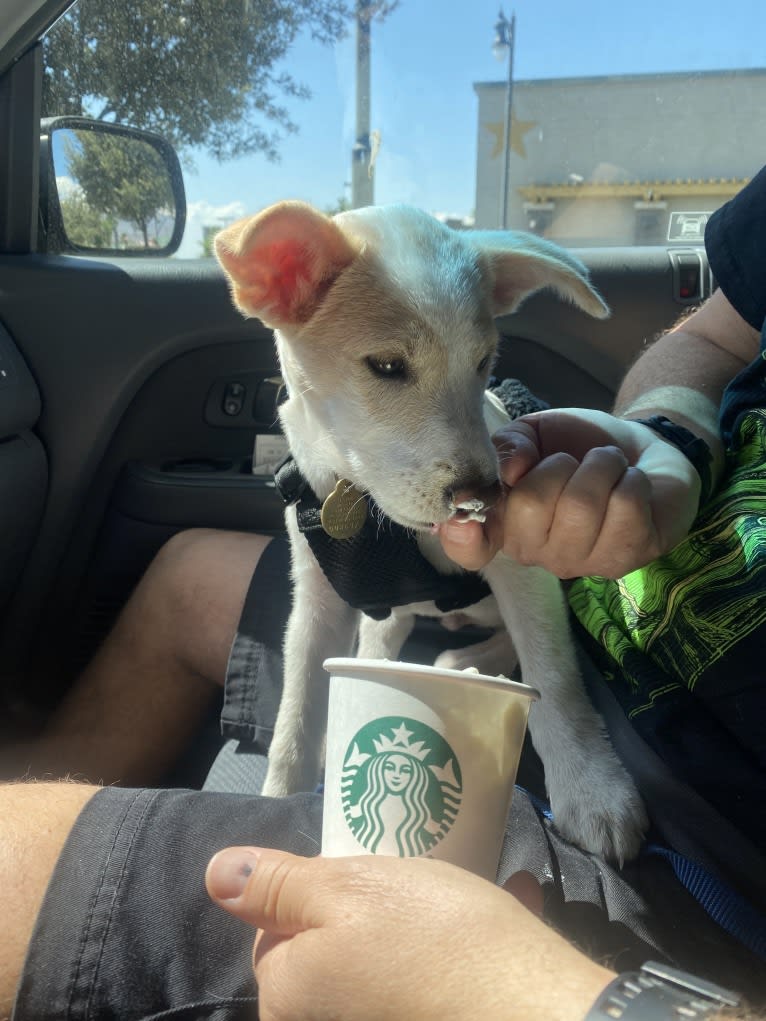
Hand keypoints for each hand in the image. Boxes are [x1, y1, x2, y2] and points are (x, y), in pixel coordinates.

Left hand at [206, 848, 612, 1020]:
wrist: (538, 1013)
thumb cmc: (433, 939)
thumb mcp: (349, 887)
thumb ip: (278, 884)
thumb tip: (214, 875)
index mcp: (291, 995)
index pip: (274, 935)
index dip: (315, 894)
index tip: (363, 875)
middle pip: (333, 953)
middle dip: (375, 910)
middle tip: (420, 882)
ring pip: (393, 964)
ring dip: (429, 924)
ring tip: (471, 894)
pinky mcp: (433, 1019)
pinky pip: (435, 985)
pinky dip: (462, 951)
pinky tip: (511, 907)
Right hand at [436, 408, 701, 578]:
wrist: (642, 452)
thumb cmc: (579, 447)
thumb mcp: (535, 433)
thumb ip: (510, 444)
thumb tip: (510, 469)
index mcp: (504, 523)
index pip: (470, 549)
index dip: (461, 538)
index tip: (463, 522)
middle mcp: (534, 552)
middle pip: (529, 506)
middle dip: (558, 465)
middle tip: (573, 463)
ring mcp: (580, 562)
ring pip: (581, 505)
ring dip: (601, 466)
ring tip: (607, 467)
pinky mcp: (625, 558)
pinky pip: (624, 505)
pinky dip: (631, 478)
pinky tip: (631, 485)